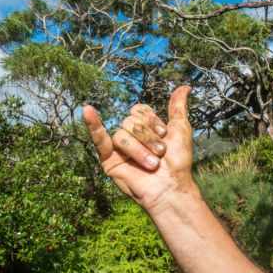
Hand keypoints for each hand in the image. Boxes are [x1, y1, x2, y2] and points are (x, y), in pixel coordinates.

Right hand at [83, 86, 198, 211]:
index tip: (164, 134)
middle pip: (130, 121)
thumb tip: (185, 86)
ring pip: (122, 134)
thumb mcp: (180, 129)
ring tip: (152, 164)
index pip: (140, 110)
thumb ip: (177, 108)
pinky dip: (92, 125)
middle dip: (147, 137)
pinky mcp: (108, 160)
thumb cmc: (178, 162)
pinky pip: (98, 139)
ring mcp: (118, 147)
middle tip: (160, 153)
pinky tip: (87, 111)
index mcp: (144, 127)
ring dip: (138, 149)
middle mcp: (130, 135)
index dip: (152, 121)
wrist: (171, 186)